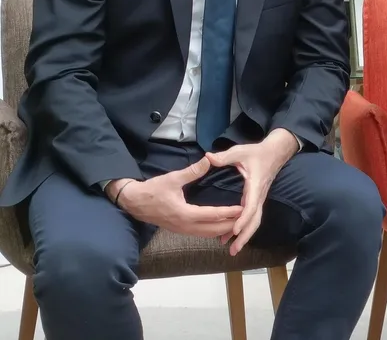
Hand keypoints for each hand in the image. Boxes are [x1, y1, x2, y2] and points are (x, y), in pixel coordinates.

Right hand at [111, 157, 242, 236]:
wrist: (133, 202)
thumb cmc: (152, 190)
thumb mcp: (172, 178)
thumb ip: (192, 171)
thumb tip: (209, 159)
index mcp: (185, 214)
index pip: (212, 215)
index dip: (229, 212)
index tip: (243, 208)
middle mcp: (185, 226)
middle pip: (213, 230)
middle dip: (230, 225)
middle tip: (246, 217)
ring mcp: (182, 230)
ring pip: (207, 234)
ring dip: (222, 230)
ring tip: (237, 223)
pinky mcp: (180, 230)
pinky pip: (200, 234)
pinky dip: (213, 231)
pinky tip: (221, 226)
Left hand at [205, 129, 298, 254]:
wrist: (274, 153)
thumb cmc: (257, 152)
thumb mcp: (240, 151)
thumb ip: (224, 157)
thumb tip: (208, 158)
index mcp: (255, 186)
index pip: (251, 206)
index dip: (243, 219)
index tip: (234, 230)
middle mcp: (259, 196)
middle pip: (255, 220)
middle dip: (245, 236)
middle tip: (233, 250)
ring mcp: (259, 199)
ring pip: (255, 221)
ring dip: (245, 236)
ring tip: (233, 249)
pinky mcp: (256, 200)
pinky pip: (252, 218)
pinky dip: (245, 229)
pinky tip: (233, 236)